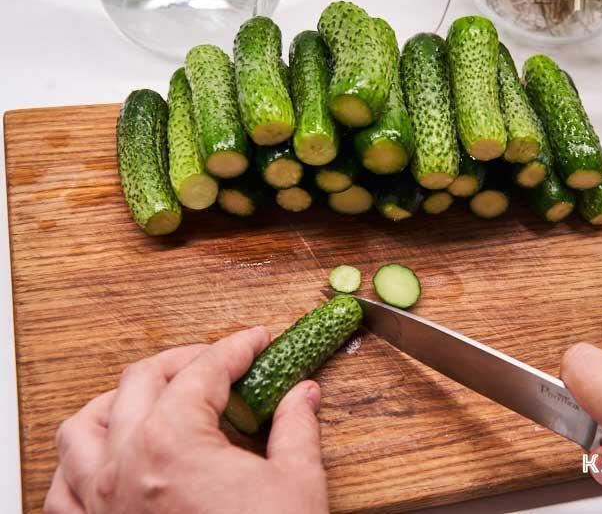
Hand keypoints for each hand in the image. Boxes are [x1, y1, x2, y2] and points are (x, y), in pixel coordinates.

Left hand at [44, 326, 327, 513]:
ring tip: (150, 395)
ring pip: (83, 425)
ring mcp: (99, 502)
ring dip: (117, 399)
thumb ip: (297, 427)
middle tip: (218, 360)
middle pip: (142, 380)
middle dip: (184, 359)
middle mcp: (124, 465)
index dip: (236, 347)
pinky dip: (79, 462)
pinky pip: (60, 487)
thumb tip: (304, 394)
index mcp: (174, 443)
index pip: (204, 370)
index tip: (254, 341)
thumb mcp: (297, 484)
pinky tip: (106, 458)